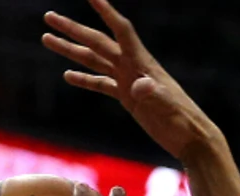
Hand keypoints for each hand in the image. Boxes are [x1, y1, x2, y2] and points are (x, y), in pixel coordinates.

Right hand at [42, 0, 219, 159]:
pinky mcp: (128, 98)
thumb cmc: (183, 122)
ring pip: (94, 60)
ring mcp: (128, 81)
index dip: (106, 11)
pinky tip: (67, 75)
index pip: (120, 30)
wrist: (191, 138)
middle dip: (73, 29)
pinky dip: (84, 79)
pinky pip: (101, 84)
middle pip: (97, 42)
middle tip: (48, 16)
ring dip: (71, 50)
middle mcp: (132, 67)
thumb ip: (152, 94)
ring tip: (47, 39)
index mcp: (141, 64)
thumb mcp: (167, 108)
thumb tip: (138, 85)